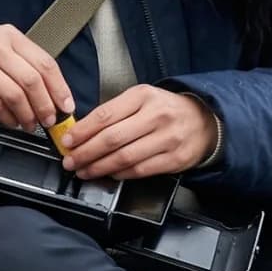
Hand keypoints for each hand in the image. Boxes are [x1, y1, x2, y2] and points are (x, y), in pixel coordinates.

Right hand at [0, 24, 74, 131]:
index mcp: (11, 36)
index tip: (66, 106)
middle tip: (49, 120)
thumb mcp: (1, 46)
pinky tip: (11, 121)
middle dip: (45, 106)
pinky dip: (7, 117)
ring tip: (30, 124)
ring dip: (27, 115)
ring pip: (14, 95)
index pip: (45, 63)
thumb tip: (53, 93)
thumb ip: (25, 64)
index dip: (59, 88)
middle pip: (31, 80)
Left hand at [58, 84, 217, 180]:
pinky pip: (140, 170)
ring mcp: (167, 138)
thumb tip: (82, 132)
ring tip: (84, 171)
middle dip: (86, 152)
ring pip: (125, 157)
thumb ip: (115, 112)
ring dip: (99, 167)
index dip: (82, 131)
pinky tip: (109, 173)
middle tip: (71, 161)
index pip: (105, 115)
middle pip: (112, 138)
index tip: (67, 141)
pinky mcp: (174, 159)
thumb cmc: (165, 109)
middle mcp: (156, 116)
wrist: (204, 120)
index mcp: (143, 96)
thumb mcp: (141, 99)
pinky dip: (120, 174)